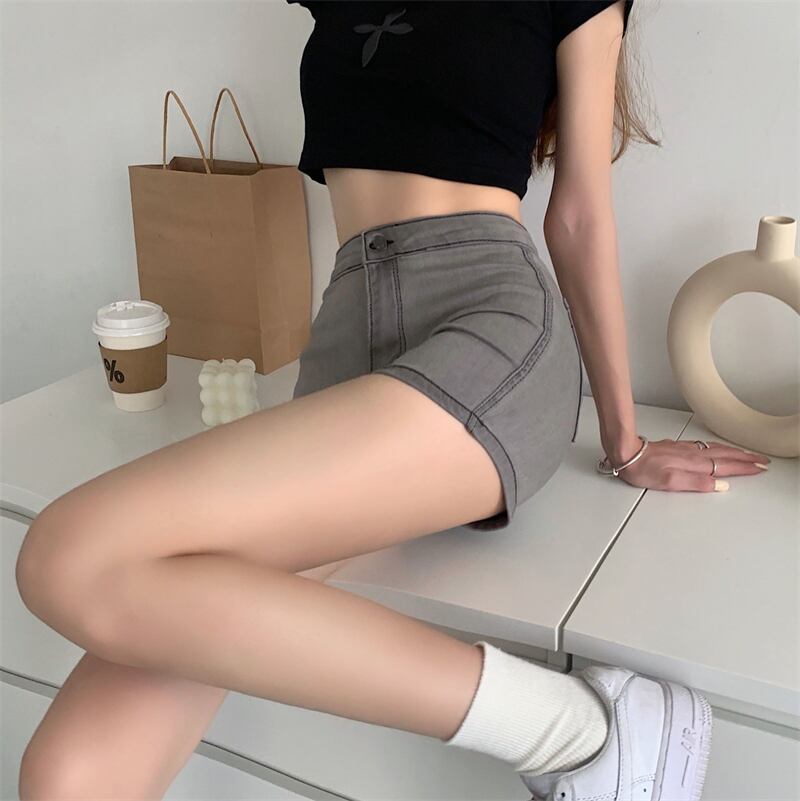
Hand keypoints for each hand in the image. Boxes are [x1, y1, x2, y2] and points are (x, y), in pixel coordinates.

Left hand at [607, 437, 770, 491]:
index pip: (725, 467)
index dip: (744, 468)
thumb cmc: (643, 468)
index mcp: (694, 464)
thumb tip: (720, 486)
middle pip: (725, 455)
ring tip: (747, 454)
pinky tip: (718, 448)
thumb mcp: (670, 482)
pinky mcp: (678, 447)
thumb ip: (696, 484)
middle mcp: (692, 454)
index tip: (759, 469)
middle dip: (745, 458)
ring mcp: (685, 449)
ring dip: (735, 451)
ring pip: (717, 449)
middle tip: (762, 460)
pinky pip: (706, 446)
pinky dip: (719, 447)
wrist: (626, 453)